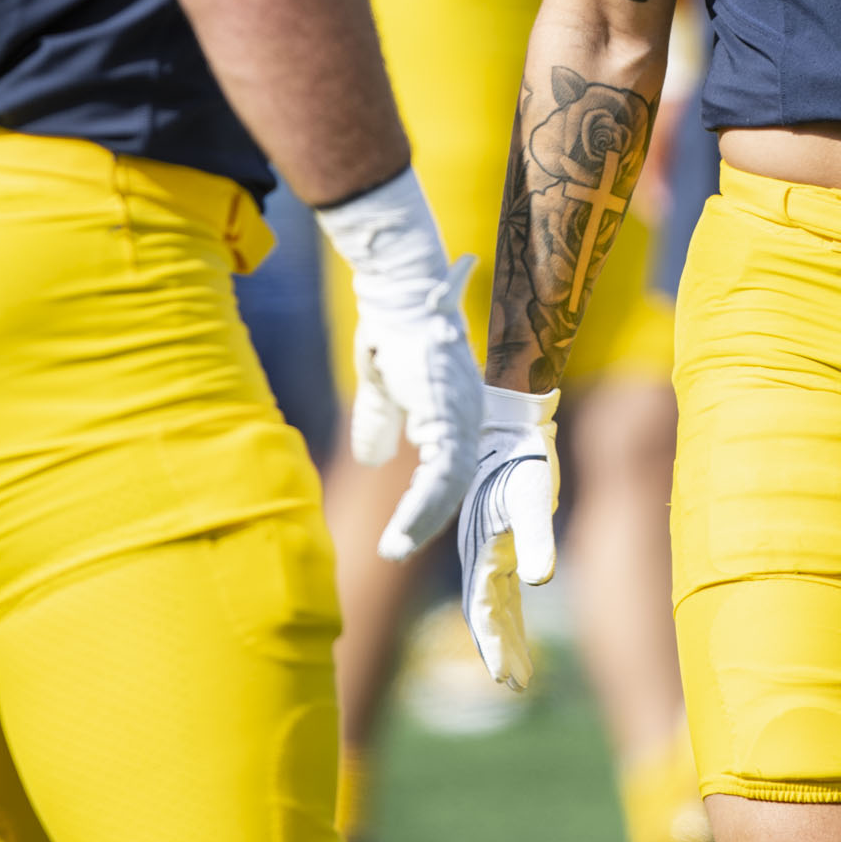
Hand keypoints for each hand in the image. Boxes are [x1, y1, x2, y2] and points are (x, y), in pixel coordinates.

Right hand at [318, 171, 484, 559]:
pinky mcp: (450, 414)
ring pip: (452, 485)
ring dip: (422, 520)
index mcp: (455, 409)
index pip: (451, 467)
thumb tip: (373, 456)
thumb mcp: (383, 387)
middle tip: (396, 549)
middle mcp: (467, 414)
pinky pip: (442, 474)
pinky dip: (422, 506)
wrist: (398, 292)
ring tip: (394, 548)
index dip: (429, 501)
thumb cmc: (392, 329)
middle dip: (425, 519)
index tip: (405, 529)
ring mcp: (463, 414)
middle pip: (456, 482)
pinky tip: (401, 528)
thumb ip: (381, 421)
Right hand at [458, 385, 558, 690]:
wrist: (510, 421)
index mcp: (483, 549)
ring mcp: (490, 546)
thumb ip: (536, 539)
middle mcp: (481, 552)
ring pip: (494, 603)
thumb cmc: (522, 458)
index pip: (484, 609)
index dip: (495, 644)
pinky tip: (518, 625)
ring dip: (506, 635)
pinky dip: (510, 611)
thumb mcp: (530, 498)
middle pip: (487, 614)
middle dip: (500, 649)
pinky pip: (503, 586)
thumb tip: (540, 580)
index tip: (505, 678)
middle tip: (514, 683)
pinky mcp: (503, 537)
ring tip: (518, 671)